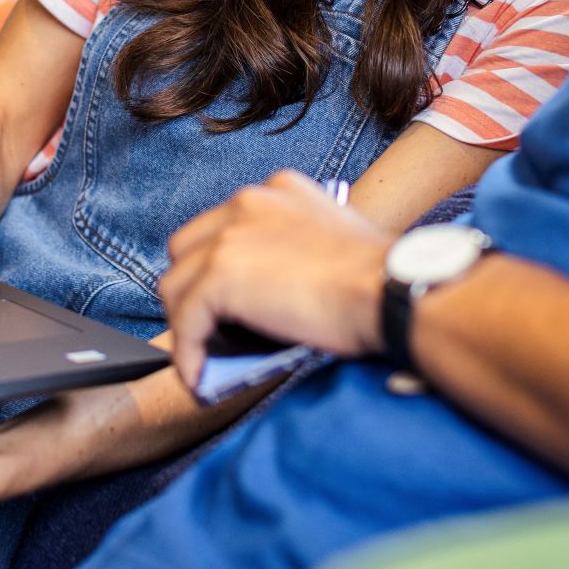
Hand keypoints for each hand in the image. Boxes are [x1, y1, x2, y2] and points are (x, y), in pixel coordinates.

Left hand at [161, 171, 394, 389]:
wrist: (391, 290)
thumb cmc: (378, 280)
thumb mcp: (330, 245)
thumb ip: (289, 255)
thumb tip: (260, 299)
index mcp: (276, 191)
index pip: (221, 229)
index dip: (216, 271)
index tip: (224, 306)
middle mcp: (248, 202)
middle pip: (187, 250)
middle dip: (192, 292)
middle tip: (211, 331)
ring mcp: (230, 236)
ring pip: (176, 285)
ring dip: (188, 324)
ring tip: (205, 358)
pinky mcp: (220, 274)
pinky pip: (186, 321)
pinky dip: (189, 354)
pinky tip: (202, 378)